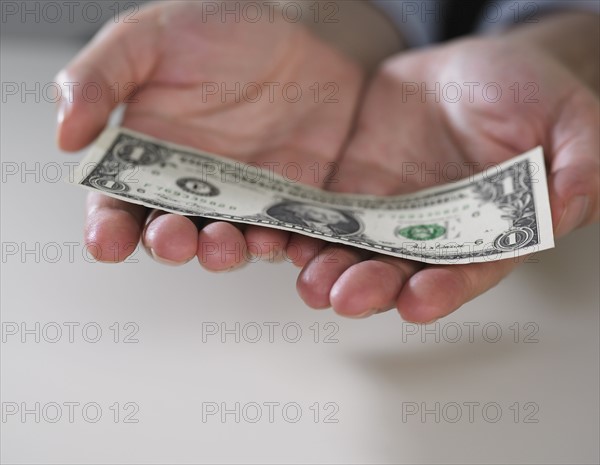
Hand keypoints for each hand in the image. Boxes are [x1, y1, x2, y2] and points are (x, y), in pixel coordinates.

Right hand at [56, 0, 362, 268]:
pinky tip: (297, 246)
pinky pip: (296, 233)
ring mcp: (250, 198)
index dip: (110, 230)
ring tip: (235, 242)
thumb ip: (99, 78)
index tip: (107, 240)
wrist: (299, 30)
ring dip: (231, 253)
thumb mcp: (148, 39)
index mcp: (153, 160)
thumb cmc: (221, 33)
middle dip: (173, 244)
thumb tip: (66, 134)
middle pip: (178, 235)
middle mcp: (200, 189)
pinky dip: (298, 248)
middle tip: (175, 237)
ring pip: (235, 242)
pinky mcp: (296, 198)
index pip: (121, 207)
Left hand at [294, 34, 598, 321]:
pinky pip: (327, 211)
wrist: (471, 66)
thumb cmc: (526, 91)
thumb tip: (569, 208)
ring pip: (357, 249)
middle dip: (372, 287)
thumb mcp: (568, 119)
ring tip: (310, 280)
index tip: (418, 302)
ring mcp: (389, 208)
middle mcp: (432, 228)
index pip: (466, 270)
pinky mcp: (355, 183)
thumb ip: (576, 165)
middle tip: (346, 297)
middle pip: (401, 270)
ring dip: (331, 268)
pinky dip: (307, 227)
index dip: (444, 289)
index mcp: (486, 227)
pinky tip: (289, 237)